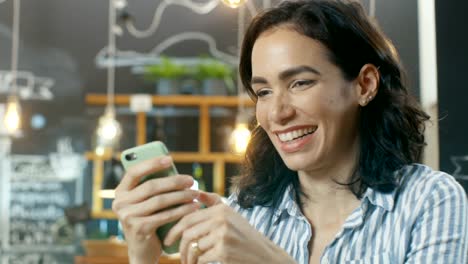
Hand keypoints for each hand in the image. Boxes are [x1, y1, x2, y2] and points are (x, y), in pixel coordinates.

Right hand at [112, 156, 199, 263]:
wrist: (143, 251)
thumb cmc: (149, 220)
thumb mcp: (145, 202)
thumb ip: (152, 187)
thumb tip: (173, 168)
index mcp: (120, 192)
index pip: (134, 172)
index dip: (152, 163)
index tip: (170, 159)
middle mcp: (120, 204)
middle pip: (151, 186)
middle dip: (174, 182)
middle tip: (191, 181)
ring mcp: (128, 217)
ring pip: (160, 201)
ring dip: (182, 196)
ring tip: (196, 194)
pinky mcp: (139, 229)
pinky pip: (165, 215)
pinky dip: (182, 210)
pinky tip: (194, 207)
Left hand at [164, 192, 295, 263]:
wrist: (265, 256)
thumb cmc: (245, 237)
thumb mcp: (232, 216)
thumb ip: (214, 203)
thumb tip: (196, 192)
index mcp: (221, 209)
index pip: (188, 217)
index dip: (174, 229)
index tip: (167, 239)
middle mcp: (222, 219)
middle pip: (188, 233)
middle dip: (179, 247)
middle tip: (176, 256)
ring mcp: (223, 235)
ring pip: (194, 247)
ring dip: (188, 259)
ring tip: (189, 263)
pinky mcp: (224, 251)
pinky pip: (201, 258)